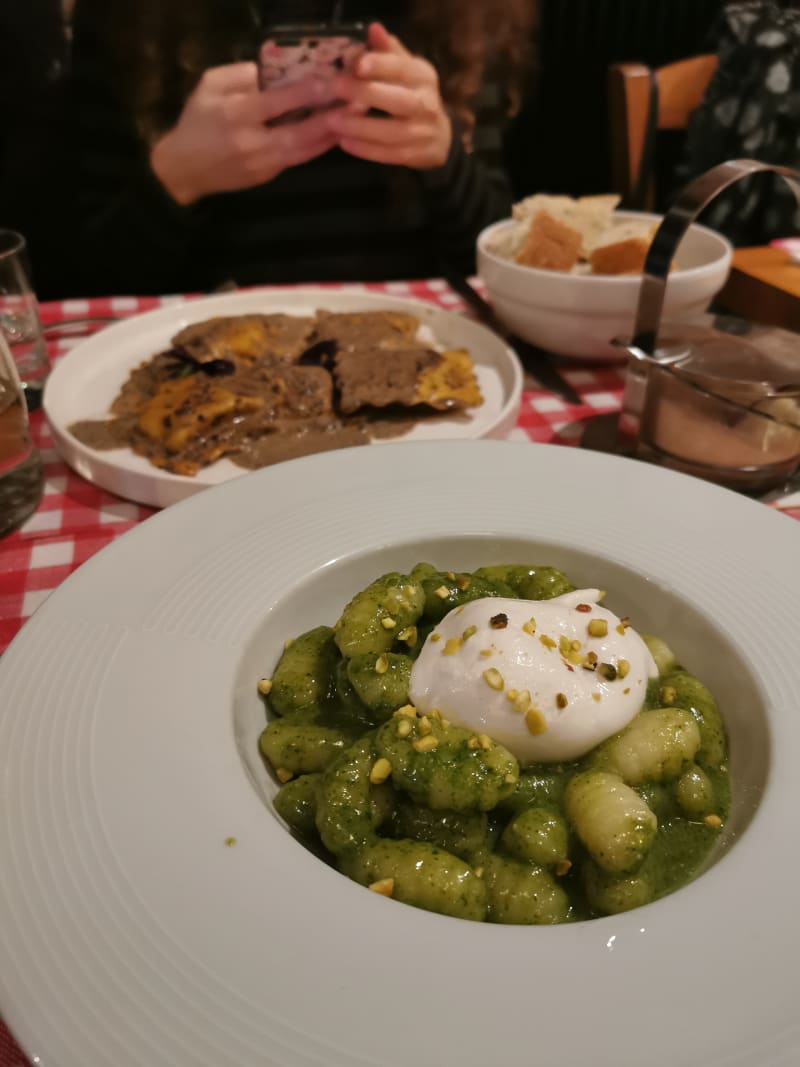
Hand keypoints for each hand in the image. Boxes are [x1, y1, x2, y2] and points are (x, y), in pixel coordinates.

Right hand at [150, 63, 338, 204]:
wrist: (184, 168)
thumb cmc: (197, 120)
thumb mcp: (209, 85)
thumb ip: (240, 75)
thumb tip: (270, 70)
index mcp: (237, 115)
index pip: (278, 102)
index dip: (307, 92)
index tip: (331, 80)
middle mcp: (253, 142)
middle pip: (300, 132)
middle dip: (331, 118)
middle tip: (356, 104)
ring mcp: (262, 163)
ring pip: (304, 151)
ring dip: (331, 136)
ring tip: (354, 120)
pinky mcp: (267, 176)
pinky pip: (298, 159)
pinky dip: (317, 147)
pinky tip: (333, 134)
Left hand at [327, 22, 452, 169]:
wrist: (439, 135)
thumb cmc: (413, 94)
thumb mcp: (406, 69)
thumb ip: (389, 51)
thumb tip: (374, 29)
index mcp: (423, 77)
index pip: (403, 69)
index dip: (381, 66)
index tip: (358, 64)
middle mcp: (427, 104)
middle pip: (398, 100)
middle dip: (366, 94)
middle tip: (335, 88)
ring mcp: (423, 132)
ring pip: (392, 132)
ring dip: (361, 127)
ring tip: (333, 121)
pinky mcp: (416, 155)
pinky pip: (390, 154)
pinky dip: (366, 149)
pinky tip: (344, 142)